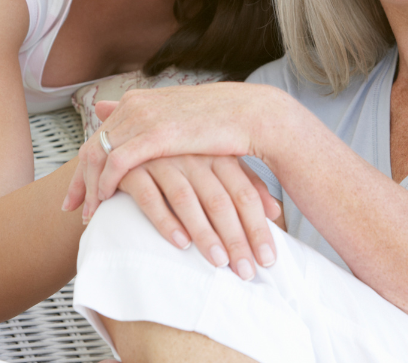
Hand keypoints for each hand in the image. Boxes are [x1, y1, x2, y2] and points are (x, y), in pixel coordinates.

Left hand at [63, 82, 283, 239]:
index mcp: (140, 101)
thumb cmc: (221, 121)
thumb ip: (150, 122)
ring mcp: (144, 117)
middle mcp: (136, 105)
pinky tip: (106, 202)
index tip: (77, 192)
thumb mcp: (180, 120)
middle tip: (70, 208)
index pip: (99, 134)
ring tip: (89, 216)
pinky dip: (106, 184)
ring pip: (99, 156)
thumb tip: (125, 121)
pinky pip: (117, 162)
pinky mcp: (156, 134)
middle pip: (92, 146)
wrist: (251, 114)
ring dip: (90, 189)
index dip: (85, 165)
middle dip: (79, 181)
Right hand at [118, 155, 279, 278]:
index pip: (244, 193)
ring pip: (187, 200)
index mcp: (217, 154)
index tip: (267, 259)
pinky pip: (149, 197)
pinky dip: (165, 222)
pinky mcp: (132, 169)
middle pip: (220, 200)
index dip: (257, 227)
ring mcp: (162, 160)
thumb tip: (275, 211)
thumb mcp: (217, 163)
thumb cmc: (183, 156)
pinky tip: (180, 244)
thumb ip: (245, 183)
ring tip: (219, 262)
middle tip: (246, 271)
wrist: (132, 137)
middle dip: (236, 238)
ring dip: (204, 234)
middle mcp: (192, 156)